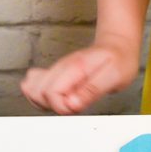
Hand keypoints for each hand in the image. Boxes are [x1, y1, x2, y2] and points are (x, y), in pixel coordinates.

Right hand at [20, 41, 138, 114]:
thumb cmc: (119, 60)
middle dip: (52, 106)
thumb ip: (92, 91)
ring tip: (66, 102)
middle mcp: (61, 68)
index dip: (61, 106)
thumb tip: (71, 105)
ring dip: (45, 102)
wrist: (118, 45)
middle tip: (73, 104)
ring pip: (31, 90)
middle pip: (37, 93)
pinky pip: (35, 87)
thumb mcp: (114, 76)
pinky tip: (60, 99)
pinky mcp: (55, 75)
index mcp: (74, 68)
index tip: (76, 106)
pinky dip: (42, 97)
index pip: (50, 92)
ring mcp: (56, 70)